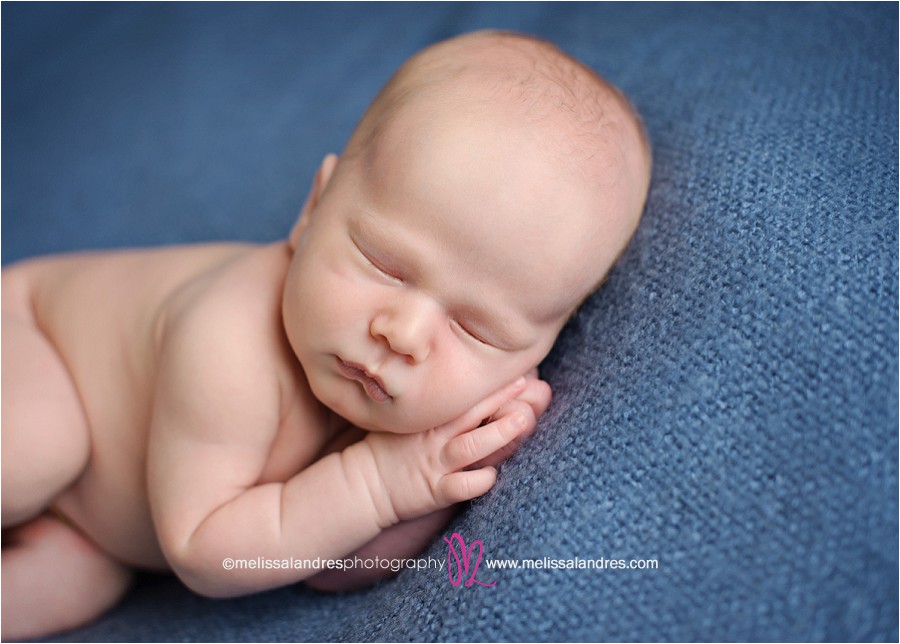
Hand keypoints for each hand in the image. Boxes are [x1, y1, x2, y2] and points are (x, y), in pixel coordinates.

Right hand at [360, 375, 543, 522]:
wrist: (365, 484)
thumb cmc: (389, 449)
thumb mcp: (407, 420)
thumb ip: (433, 407)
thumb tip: (461, 389)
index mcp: (430, 419)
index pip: (461, 398)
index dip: (487, 385)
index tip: (511, 371)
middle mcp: (435, 437)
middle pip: (471, 414)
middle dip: (499, 398)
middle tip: (523, 382)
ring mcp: (436, 463)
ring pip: (471, 446)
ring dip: (498, 433)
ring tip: (522, 420)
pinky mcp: (435, 490)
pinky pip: (460, 486)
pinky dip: (479, 481)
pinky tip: (494, 475)